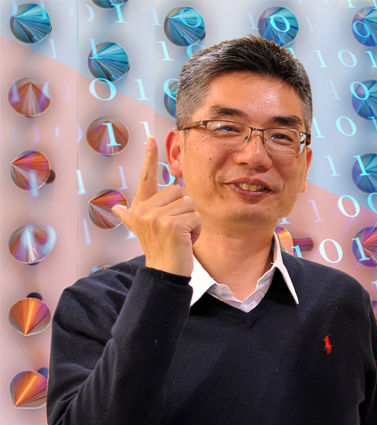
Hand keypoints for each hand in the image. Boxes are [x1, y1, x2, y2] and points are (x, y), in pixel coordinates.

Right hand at [112, 137, 200, 275]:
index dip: (150, 157)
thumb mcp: (143, 231)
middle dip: (185, 211)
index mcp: (138, 207)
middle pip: (180, 191)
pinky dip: (197, 230)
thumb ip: (131, 217)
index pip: (146, 177)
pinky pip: (196, 216)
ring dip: (192, 221)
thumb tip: (117, 210)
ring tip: (181, 236)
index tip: (151, 137)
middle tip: (176, 230)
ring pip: (190, 203)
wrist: (164, 273)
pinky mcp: (171, 224)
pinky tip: (186, 241)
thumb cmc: (160, 250)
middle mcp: (143, 209)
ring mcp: (156, 216)